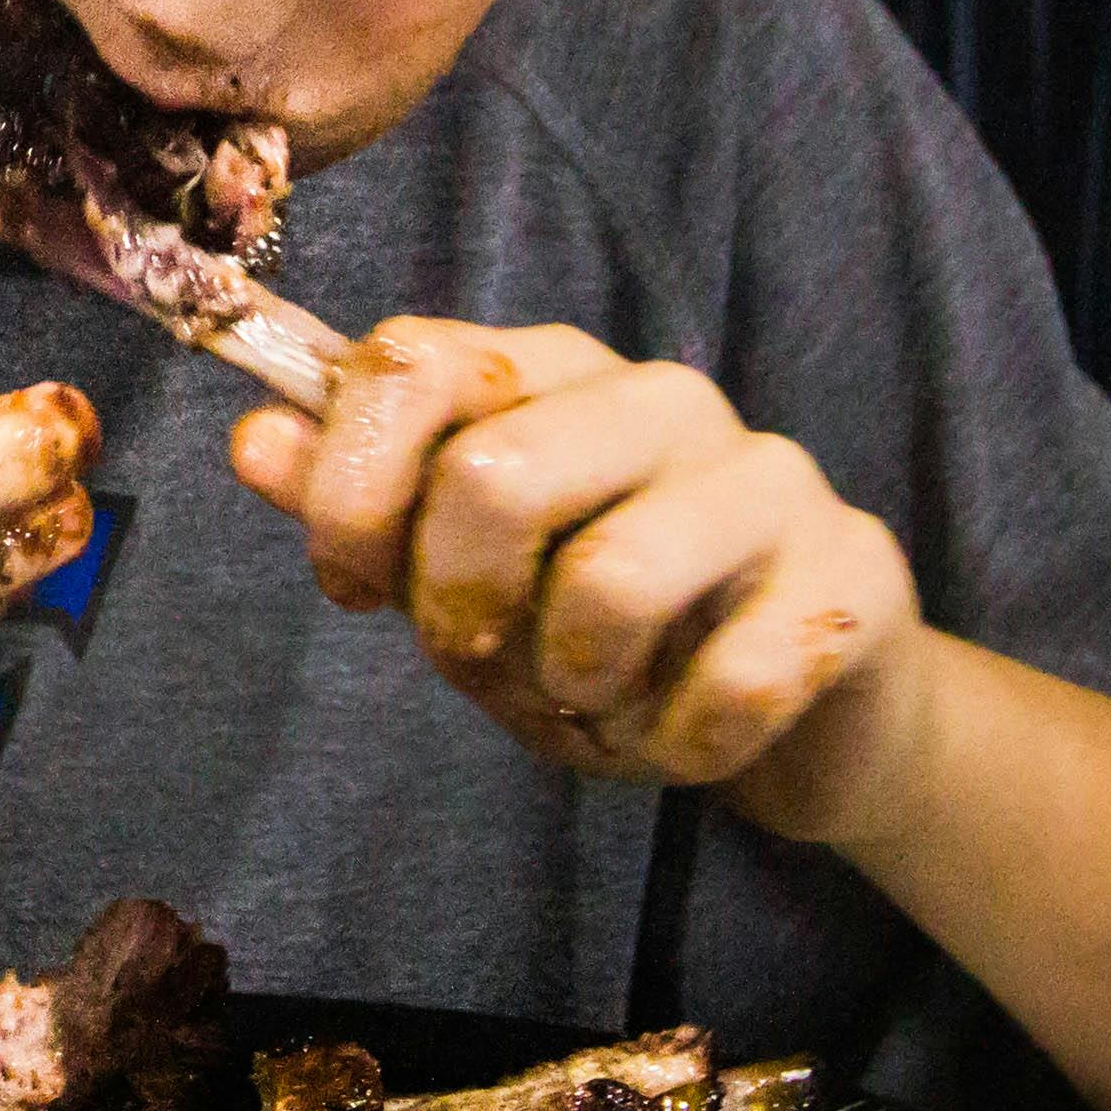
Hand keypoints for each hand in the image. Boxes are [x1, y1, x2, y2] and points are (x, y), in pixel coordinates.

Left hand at [230, 318, 919, 826]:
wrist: (801, 711)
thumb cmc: (600, 633)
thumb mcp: (455, 572)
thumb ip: (356, 502)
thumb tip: (254, 438)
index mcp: (548, 369)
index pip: (411, 364)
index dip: (349, 491)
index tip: (353, 585)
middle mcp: (661, 397)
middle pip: (492, 477)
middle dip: (459, 609)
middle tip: (488, 662)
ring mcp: (770, 476)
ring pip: (609, 583)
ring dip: (572, 690)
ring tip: (594, 703)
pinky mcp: (856, 573)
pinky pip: (728, 682)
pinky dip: (675, 747)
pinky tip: (683, 739)